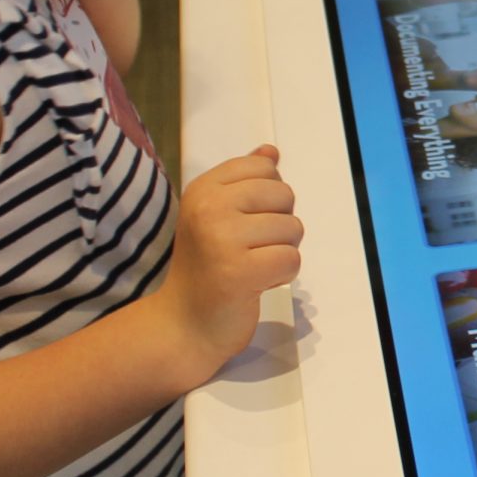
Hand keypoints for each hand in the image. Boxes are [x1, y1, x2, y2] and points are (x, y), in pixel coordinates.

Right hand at [160, 145, 300, 380]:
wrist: (183, 325)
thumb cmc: (207, 268)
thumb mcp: (219, 216)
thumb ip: (246, 182)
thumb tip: (271, 152)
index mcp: (203, 188)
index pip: (265, 167)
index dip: (269, 198)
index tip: (244, 222)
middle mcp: (209, 207)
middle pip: (284, 195)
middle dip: (280, 226)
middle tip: (250, 250)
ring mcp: (221, 238)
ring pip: (293, 228)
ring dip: (281, 253)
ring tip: (251, 267)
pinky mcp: (238, 271)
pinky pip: (291, 260)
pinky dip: (282, 276)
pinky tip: (256, 284)